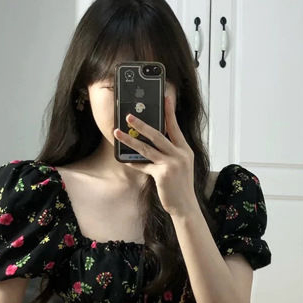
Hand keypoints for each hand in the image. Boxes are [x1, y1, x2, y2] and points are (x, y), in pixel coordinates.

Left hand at [113, 96, 197, 218]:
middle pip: (158, 134)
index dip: (169, 112)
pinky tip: (125, 160)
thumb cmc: (180, 185)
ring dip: (129, 140)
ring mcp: (171, 164)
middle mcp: (180, 154)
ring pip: (147, 148)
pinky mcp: (162, 174)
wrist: (185, 205)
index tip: (165, 98)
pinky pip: (144, 165)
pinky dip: (134, 163)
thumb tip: (151, 143)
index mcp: (185, 149)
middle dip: (141, 124)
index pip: (175, 127)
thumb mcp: (180, 166)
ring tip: (117, 133)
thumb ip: (170, 153)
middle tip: (128, 116)